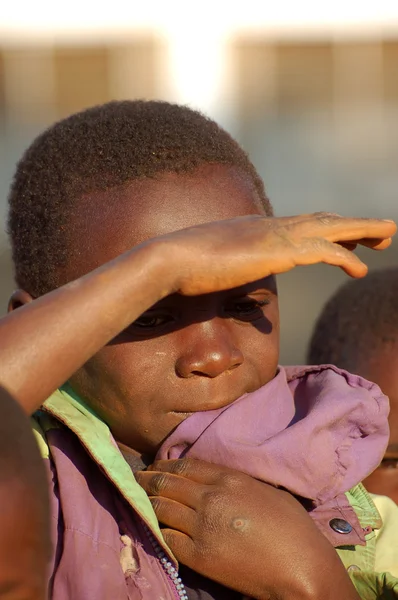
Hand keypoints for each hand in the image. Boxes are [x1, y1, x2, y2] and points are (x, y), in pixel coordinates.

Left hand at [136, 458, 358, 599]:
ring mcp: (201, 525)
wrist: (299, 565)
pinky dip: (156, 531)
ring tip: (136, 499)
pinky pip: (167, 538)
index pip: (185, 465)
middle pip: (167, 483)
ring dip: (146, 502)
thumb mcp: (267, 491)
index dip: (165, 465)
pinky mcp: (198, 555)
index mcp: (228, 478)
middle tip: (134, 479)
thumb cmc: (293, 528)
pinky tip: (151, 528)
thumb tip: (223, 483)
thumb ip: (239, 483)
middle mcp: (210, 497)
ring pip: (162, 508)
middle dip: (147, 480)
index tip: (154, 466)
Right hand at [160, 213, 395, 295]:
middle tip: (382, 233)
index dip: (330, 229)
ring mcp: (274, 235)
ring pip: (330, 228)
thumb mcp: (215, 266)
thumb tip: (234, 278)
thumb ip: (232, 269)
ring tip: (387, 236)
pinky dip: (343, 257)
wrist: (169, 260)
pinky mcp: (275, 251)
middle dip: (355, 226)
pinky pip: (321, 251)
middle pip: (323, 221)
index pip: (302, 225)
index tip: (348, 237)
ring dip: (362, 231)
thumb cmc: (184, 267)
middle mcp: (270, 225)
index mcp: (258, 228)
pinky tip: (359, 268)